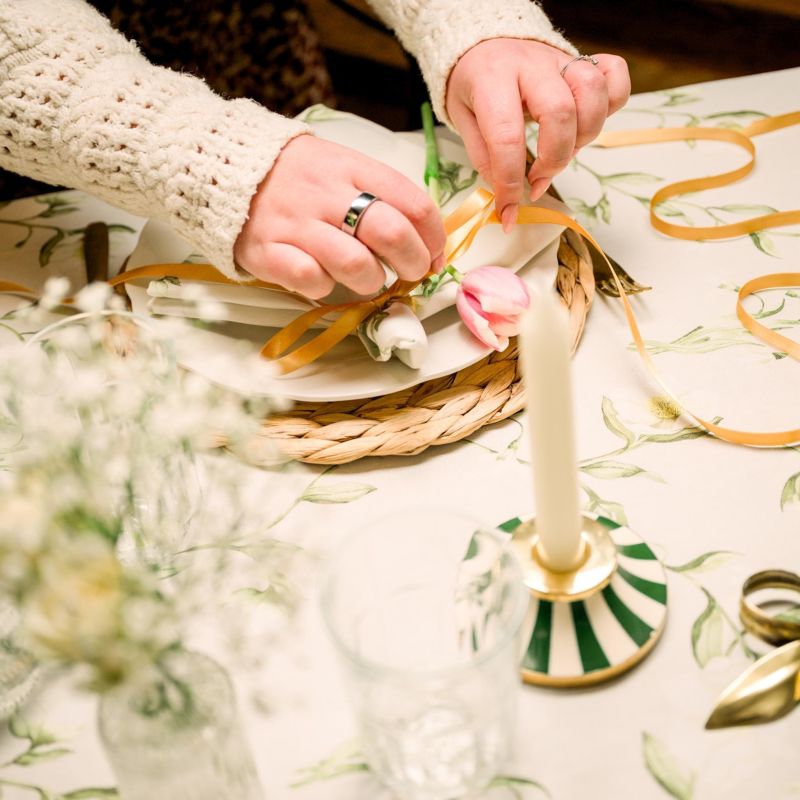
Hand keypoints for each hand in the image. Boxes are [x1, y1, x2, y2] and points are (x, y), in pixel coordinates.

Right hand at [234, 135, 445, 298]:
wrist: (222, 166)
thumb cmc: (296, 175)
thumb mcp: (341, 166)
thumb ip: (379, 195)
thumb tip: (425, 241)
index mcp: (352, 167)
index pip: (413, 203)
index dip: (434, 238)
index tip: (434, 256)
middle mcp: (326, 193)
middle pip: (392, 233)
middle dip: (414, 262)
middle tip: (411, 273)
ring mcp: (296, 223)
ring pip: (356, 264)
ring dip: (373, 281)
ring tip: (367, 279)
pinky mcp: (268, 251)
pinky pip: (312, 280)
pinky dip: (326, 288)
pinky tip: (324, 279)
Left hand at [446, 39, 630, 229]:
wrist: (483, 42)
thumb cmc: (474, 85)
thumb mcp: (463, 120)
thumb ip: (484, 156)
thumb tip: (506, 194)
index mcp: (492, 79)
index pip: (506, 136)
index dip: (509, 182)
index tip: (507, 209)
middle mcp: (531, 65)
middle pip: (561, 112)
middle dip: (553, 159)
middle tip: (536, 180)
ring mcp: (561, 60)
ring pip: (593, 93)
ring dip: (583, 136)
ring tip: (561, 152)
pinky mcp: (582, 61)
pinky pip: (614, 74)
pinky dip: (612, 102)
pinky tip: (587, 122)